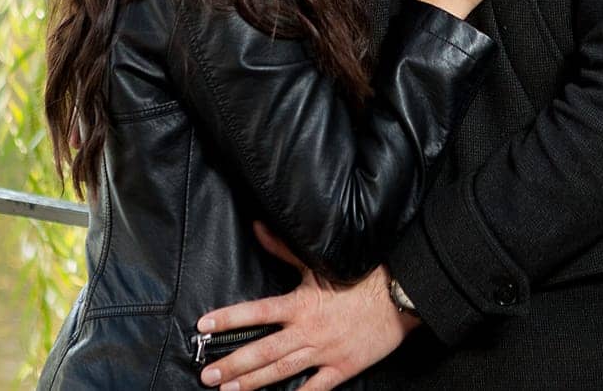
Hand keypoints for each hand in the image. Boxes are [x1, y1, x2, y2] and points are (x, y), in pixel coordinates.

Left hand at [196, 222, 416, 390]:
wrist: (398, 295)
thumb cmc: (360, 277)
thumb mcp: (318, 262)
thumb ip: (284, 248)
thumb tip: (258, 228)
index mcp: (301, 304)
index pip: (257, 312)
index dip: (229, 319)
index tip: (204, 326)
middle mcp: (308, 331)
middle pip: (262, 350)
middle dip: (232, 364)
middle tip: (207, 375)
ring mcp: (324, 352)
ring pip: (281, 371)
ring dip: (252, 383)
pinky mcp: (341, 368)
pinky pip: (315, 388)